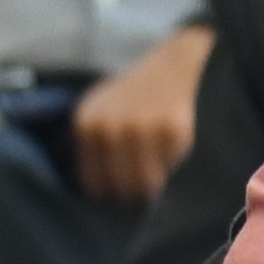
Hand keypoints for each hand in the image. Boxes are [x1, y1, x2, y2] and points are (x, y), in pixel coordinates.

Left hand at [72, 21, 212, 204]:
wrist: (177, 64)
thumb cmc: (139, 95)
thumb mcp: (103, 112)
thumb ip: (94, 149)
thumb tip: (99, 199)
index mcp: (86, 124)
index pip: (94, 185)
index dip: (112, 193)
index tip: (127, 192)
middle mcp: (108, 127)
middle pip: (120, 189)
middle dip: (135, 193)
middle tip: (150, 184)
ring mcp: (140, 129)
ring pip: (147, 186)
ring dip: (158, 185)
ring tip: (165, 167)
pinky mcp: (172, 131)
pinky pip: (172, 171)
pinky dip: (176, 168)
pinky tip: (177, 150)